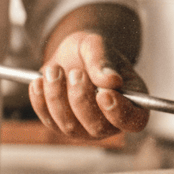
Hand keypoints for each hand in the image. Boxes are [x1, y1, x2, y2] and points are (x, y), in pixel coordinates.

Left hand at [29, 28, 148, 139]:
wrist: (72, 54)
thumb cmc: (92, 52)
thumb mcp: (97, 45)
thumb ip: (104, 61)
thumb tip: (111, 80)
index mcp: (132, 103)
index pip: (134, 121)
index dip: (120, 113)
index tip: (104, 94)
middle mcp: (111, 122)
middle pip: (98, 127)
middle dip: (82, 99)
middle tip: (75, 72)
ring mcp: (86, 128)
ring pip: (70, 126)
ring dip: (58, 97)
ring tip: (54, 70)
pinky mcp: (62, 126)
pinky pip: (50, 121)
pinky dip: (41, 101)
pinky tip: (39, 82)